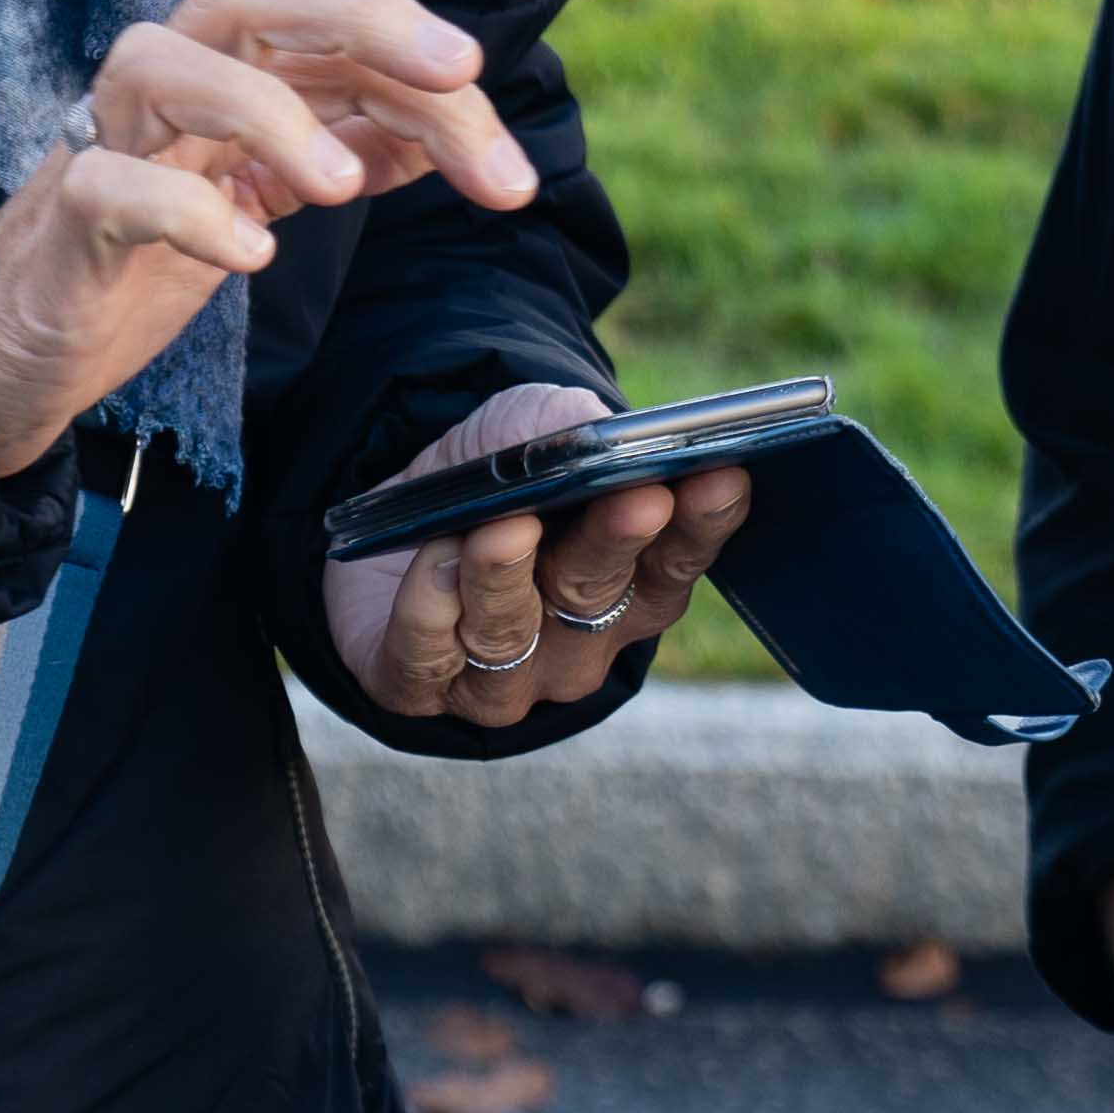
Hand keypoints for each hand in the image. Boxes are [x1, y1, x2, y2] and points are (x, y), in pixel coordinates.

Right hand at [0, 0, 538, 475]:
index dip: (428, 74)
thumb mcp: (262, 193)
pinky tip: (255, 255)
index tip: (509, 164)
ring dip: (265, 109)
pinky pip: (111, 185)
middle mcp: (163, 83)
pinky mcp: (64, 219)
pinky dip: (186, 210)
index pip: (332, 28)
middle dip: (359, 14)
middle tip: (459, 70)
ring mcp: (104, 141)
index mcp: (222, 71)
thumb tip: (455, 128)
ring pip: (162, 61)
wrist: (18, 344)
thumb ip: (350, 147)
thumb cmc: (143, 252)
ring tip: (346, 187)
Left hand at [322, 382, 756, 729]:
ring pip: (511, 639)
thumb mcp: (530, 425)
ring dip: (506, 578)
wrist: (393, 511)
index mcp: (627, 584)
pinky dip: (429, 609)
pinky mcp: (417, 687)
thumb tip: (596, 435)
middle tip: (635, 498)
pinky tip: (432, 561)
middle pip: (600, 598)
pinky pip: (426, 662)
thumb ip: (568, 426)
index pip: (678, 562)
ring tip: (504, 528)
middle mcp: (574, 644)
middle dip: (615, 542)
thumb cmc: (491, 471)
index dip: (702, 522)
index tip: (720, 475)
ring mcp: (501, 678)